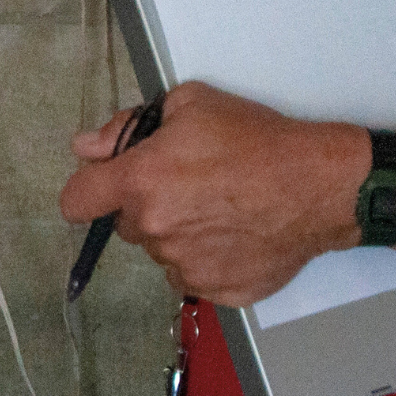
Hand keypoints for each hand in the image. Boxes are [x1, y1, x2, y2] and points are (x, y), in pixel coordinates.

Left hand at [58, 83, 367, 305]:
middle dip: (145, 206)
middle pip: (125, 226)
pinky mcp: (216, 289)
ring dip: (178, 233)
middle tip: (187, 185)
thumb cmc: (259, 140)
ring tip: (220, 208)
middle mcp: (155, 229)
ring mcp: (185, 265)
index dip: (87, 192)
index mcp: (140, 182)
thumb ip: (127, 128)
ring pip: (162, 251)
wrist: (320, 186)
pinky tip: (235, 233)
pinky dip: (207, 258)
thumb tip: (87, 147)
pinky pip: (194, 276)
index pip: (75, 202)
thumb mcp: (191, 105)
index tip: (104, 187)